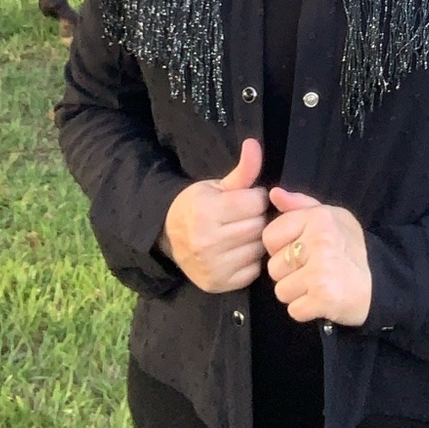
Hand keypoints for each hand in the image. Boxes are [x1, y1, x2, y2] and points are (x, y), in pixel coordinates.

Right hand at [160, 139, 267, 292]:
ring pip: (259, 248)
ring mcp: (213, 266)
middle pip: (259, 225)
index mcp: (206, 211)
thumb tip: (254, 144)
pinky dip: (251, 260)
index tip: (246, 200)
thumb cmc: (198, 207)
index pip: (257, 202)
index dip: (255, 199)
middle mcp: (208, 241)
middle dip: (257, 219)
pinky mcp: (219, 283)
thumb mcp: (217, 186)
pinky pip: (254, 269)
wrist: (169, 237)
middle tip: (244, 218)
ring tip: (241, 234)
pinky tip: (238, 252)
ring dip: (256, 240)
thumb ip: (243, 170)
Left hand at [262, 187, 371, 325]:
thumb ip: (299, 205)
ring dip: (297, 294)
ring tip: (319, 285)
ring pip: (281, 291)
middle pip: (274, 267)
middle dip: (290, 274)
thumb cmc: (350, 249)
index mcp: (318, 218)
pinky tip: (323, 300)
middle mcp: (320, 241)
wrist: (382, 284)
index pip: (270, 237)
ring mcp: (321, 271)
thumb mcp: (330, 217)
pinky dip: (306, 310)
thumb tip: (273, 193)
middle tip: (315, 270)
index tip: (303, 251)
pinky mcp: (324, 298)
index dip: (282, 248)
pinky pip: (294, 310)